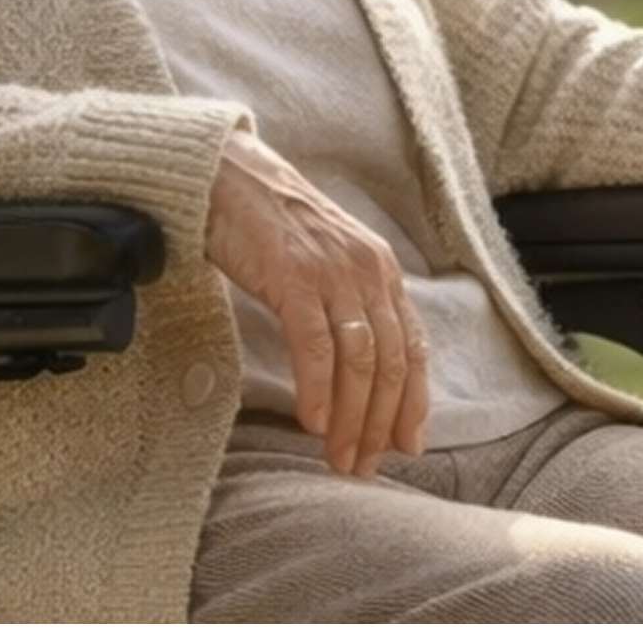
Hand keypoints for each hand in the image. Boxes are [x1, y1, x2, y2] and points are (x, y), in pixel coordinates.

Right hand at [203, 126, 426, 474]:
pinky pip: (316, 345)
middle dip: (380, 423)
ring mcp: (333, 272)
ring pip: (359, 361)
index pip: (411, 348)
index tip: (406, 446)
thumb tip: (362, 372)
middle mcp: (367, 270)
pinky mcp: (295, 276)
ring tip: (338, 457)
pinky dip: (318, 390)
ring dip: (352, 418)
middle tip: (364, 467)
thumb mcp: (327, 264)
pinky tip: (313, 421)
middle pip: (388, 363)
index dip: (413, 402)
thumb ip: (350, 308)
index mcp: (381, 270)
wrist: (229, 175)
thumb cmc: (271, 227)